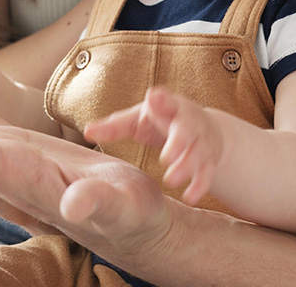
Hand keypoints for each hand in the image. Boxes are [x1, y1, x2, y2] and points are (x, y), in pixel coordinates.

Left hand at [84, 86, 224, 204]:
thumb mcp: (139, 119)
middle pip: (186, 129)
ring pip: (198, 153)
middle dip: (178, 141)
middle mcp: (188, 121)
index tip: (153, 98)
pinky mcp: (209, 160)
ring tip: (171, 179)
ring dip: (187, 166)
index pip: (166, 100)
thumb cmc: (161, 121)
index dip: (162, 99)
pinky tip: (189, 197)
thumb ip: (115, 126)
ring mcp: (201, 141)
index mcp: (168, 106)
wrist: (202, 129)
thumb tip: (86, 132)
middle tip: (166, 157)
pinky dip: (200, 185)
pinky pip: (207, 173)